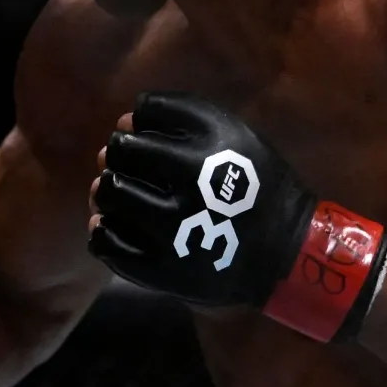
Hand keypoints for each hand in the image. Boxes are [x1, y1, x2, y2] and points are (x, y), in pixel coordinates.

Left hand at [89, 92, 386, 340]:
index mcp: (211, 150)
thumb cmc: (256, 186)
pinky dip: (101, 229)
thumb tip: (122, 121)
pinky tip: (111, 224)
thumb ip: (183, 118)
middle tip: (125, 164)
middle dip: (118, 153)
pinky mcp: (161, 270)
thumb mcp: (237, 136)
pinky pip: (106, 243)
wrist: (285, 253)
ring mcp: (174, 232)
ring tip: (116, 192)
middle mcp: (190, 187)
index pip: (143, 116)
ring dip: (105, 189)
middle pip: (121, 153)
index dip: (135, 123)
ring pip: (109, 195)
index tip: (141, 134)